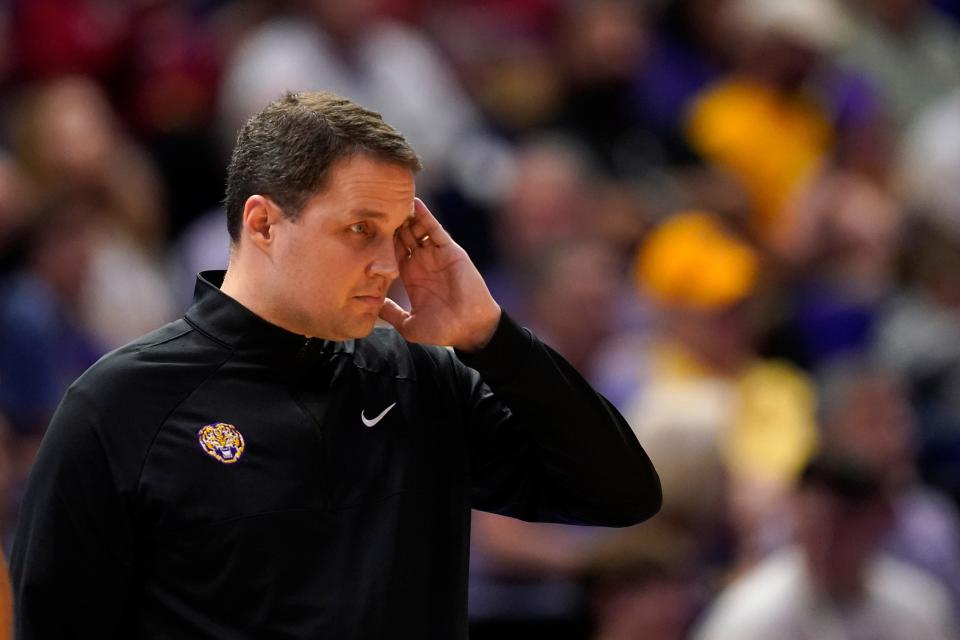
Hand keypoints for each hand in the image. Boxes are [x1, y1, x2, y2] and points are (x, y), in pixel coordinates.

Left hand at [379, 198, 500, 350]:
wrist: (470, 328)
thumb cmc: (443, 330)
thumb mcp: (408, 324)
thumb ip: (391, 313)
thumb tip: (371, 305)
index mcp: (411, 276)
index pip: (391, 252)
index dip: (379, 240)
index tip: (363, 228)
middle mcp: (422, 262)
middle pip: (402, 235)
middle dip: (390, 223)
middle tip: (373, 208)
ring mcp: (436, 255)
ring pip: (417, 229)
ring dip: (404, 216)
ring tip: (389, 201)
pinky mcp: (449, 251)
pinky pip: (435, 229)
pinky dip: (425, 216)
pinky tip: (413, 203)